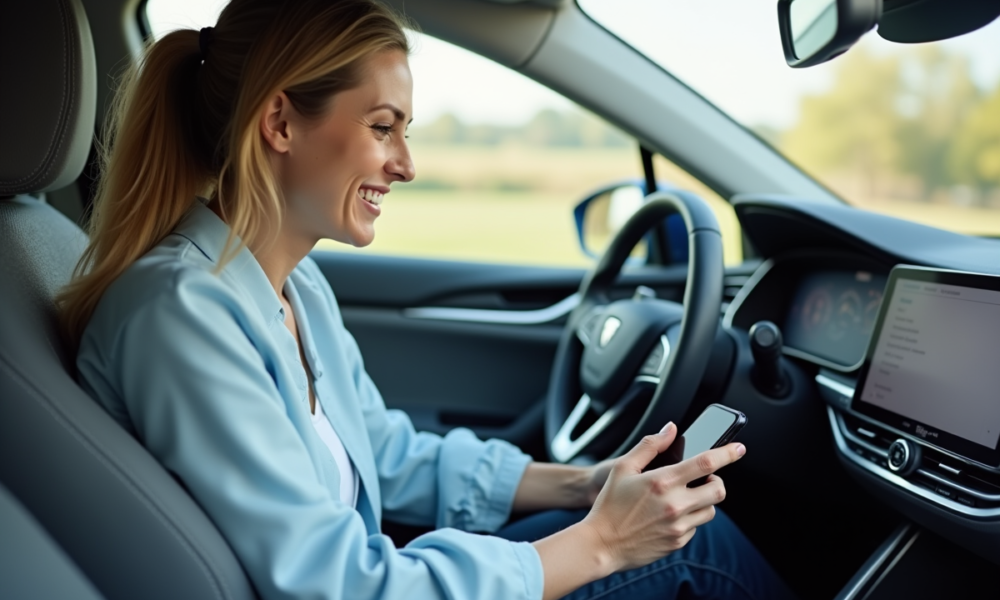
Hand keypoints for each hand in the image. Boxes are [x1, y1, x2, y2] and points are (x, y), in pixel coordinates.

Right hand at [580, 422, 745, 571]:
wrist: (601, 545)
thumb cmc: (609, 505)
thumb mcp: (623, 468)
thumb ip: (650, 446)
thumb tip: (670, 429)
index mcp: (662, 481)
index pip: (706, 463)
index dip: (727, 453)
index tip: (739, 448)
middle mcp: (675, 504)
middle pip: (718, 490)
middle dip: (717, 482)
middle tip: (705, 480)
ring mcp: (678, 526)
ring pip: (710, 510)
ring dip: (703, 501)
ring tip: (683, 499)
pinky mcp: (678, 542)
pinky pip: (695, 527)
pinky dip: (689, 519)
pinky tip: (669, 516)